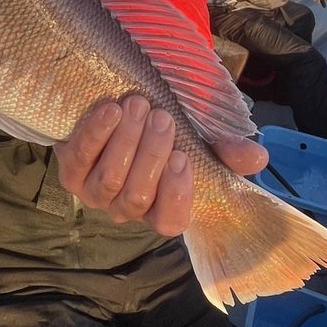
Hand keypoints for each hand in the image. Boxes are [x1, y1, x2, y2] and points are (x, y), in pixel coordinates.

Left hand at [53, 94, 267, 237]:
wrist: (116, 106)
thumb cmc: (163, 129)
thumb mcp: (200, 136)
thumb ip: (227, 149)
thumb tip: (256, 158)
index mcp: (160, 207)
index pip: (170, 222)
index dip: (176, 195)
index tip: (184, 158)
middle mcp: (126, 207)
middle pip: (137, 197)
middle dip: (151, 155)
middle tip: (162, 117)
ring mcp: (94, 191)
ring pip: (109, 179)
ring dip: (125, 141)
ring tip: (139, 105)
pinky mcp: (70, 169)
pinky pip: (80, 156)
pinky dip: (96, 132)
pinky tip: (111, 108)